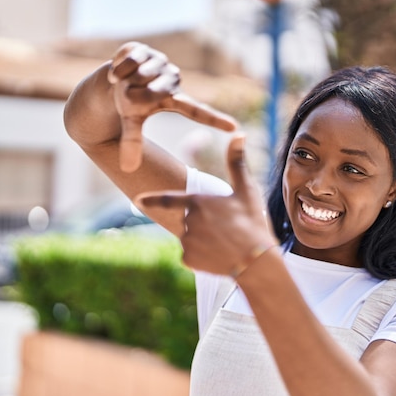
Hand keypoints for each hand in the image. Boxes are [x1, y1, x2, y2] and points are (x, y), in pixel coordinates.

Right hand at [108, 42, 238, 172]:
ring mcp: (161, 63)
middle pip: (154, 93)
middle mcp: (173, 80)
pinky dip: (119, 69)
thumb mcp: (132, 122)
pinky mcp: (145, 49)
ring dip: (126, 82)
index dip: (215, 120)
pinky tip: (119, 71)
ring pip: (141, 75)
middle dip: (135, 96)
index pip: (198, 112)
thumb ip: (133, 142)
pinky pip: (130, 62)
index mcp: (175, 100)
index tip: (234, 128)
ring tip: (124, 83)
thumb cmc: (129, 102)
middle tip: (129, 95)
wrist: (111, 79)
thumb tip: (128, 168)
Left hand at [133, 134, 276, 275]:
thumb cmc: (252, 222)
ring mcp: (186, 241)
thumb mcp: (246, 190)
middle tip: (226, 231)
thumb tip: (239, 133)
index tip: (138, 199)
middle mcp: (187, 221)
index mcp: (197, 201)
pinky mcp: (188, 260)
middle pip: (189, 220)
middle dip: (204, 224)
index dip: (152, 199)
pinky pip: (191, 256)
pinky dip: (202, 256)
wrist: (256, 262)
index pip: (167, 199)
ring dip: (203, 240)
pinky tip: (219, 257)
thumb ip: (237, 162)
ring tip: (226, 244)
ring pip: (190, 238)